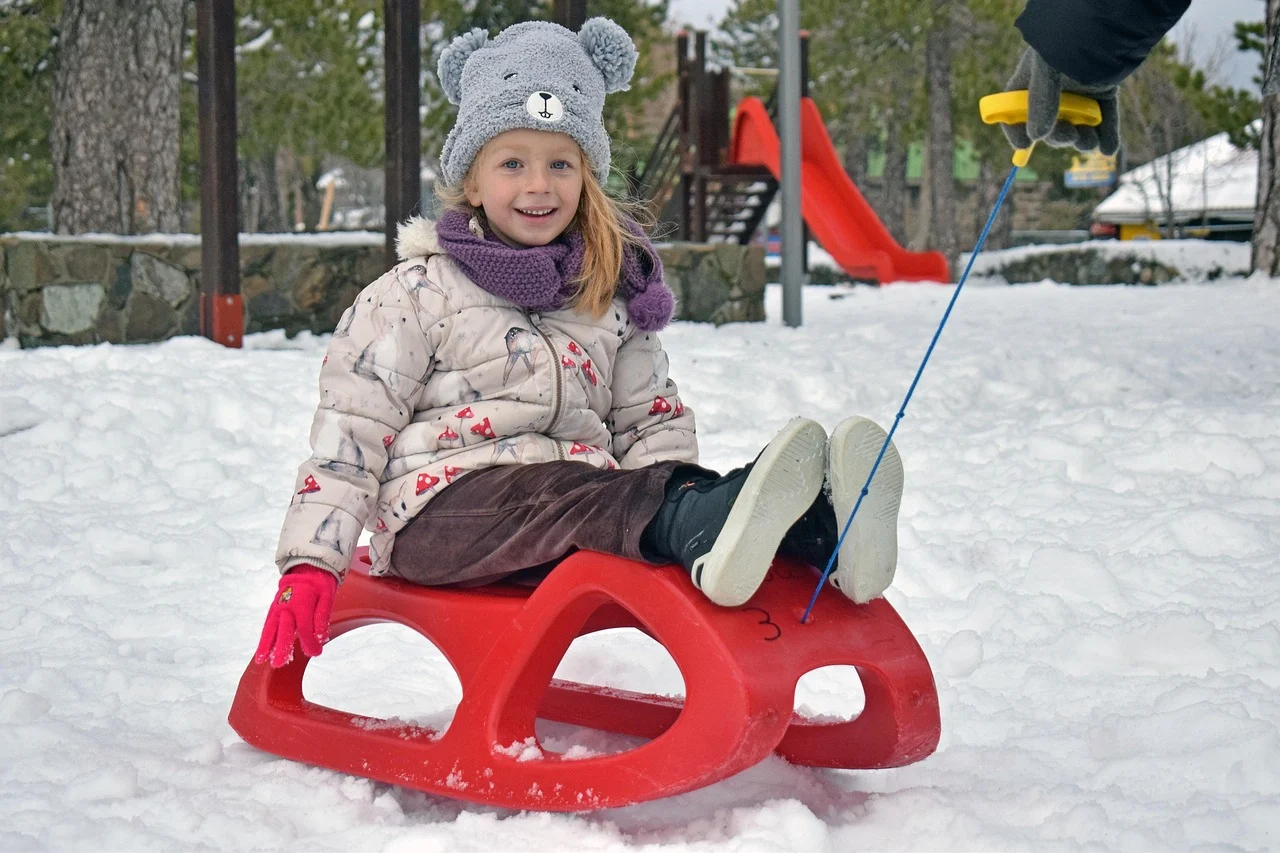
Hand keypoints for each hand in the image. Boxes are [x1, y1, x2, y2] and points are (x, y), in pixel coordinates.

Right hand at [254, 565, 336, 667]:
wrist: (308, 565)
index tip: (316, 653)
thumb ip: (322, 618)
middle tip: (278, 664)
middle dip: (281, 648)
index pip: (305, 628)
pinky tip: (262, 649)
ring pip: (271, 628)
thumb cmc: (320, 584)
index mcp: (303, 603)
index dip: (310, 643)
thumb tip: (319, 638)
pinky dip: (264, 636)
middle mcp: (287, 606)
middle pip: (284, 630)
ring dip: (266, 644)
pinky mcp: (274, 607)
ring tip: (262, 659)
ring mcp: (278, 606)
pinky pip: (268, 624)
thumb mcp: (327, 597)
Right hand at [1000, 47, 1120, 155]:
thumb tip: (1035, 138)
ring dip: (1082, 140)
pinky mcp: (1105, 91)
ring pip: (1078, 125)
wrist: (1105, 19)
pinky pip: (1104, 119)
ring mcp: (1080, 92)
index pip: (1015, 112)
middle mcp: (1053, 89)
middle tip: (1069, 136)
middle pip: (1050, 125)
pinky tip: (1108, 148)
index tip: (1023, 145)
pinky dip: (1107, 135)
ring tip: (1089, 142)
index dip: (1016, 130)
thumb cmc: (1067, 39)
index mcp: (1030, 81)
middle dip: (1058, 136)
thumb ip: (1039, 103)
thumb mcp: (1046, 69)